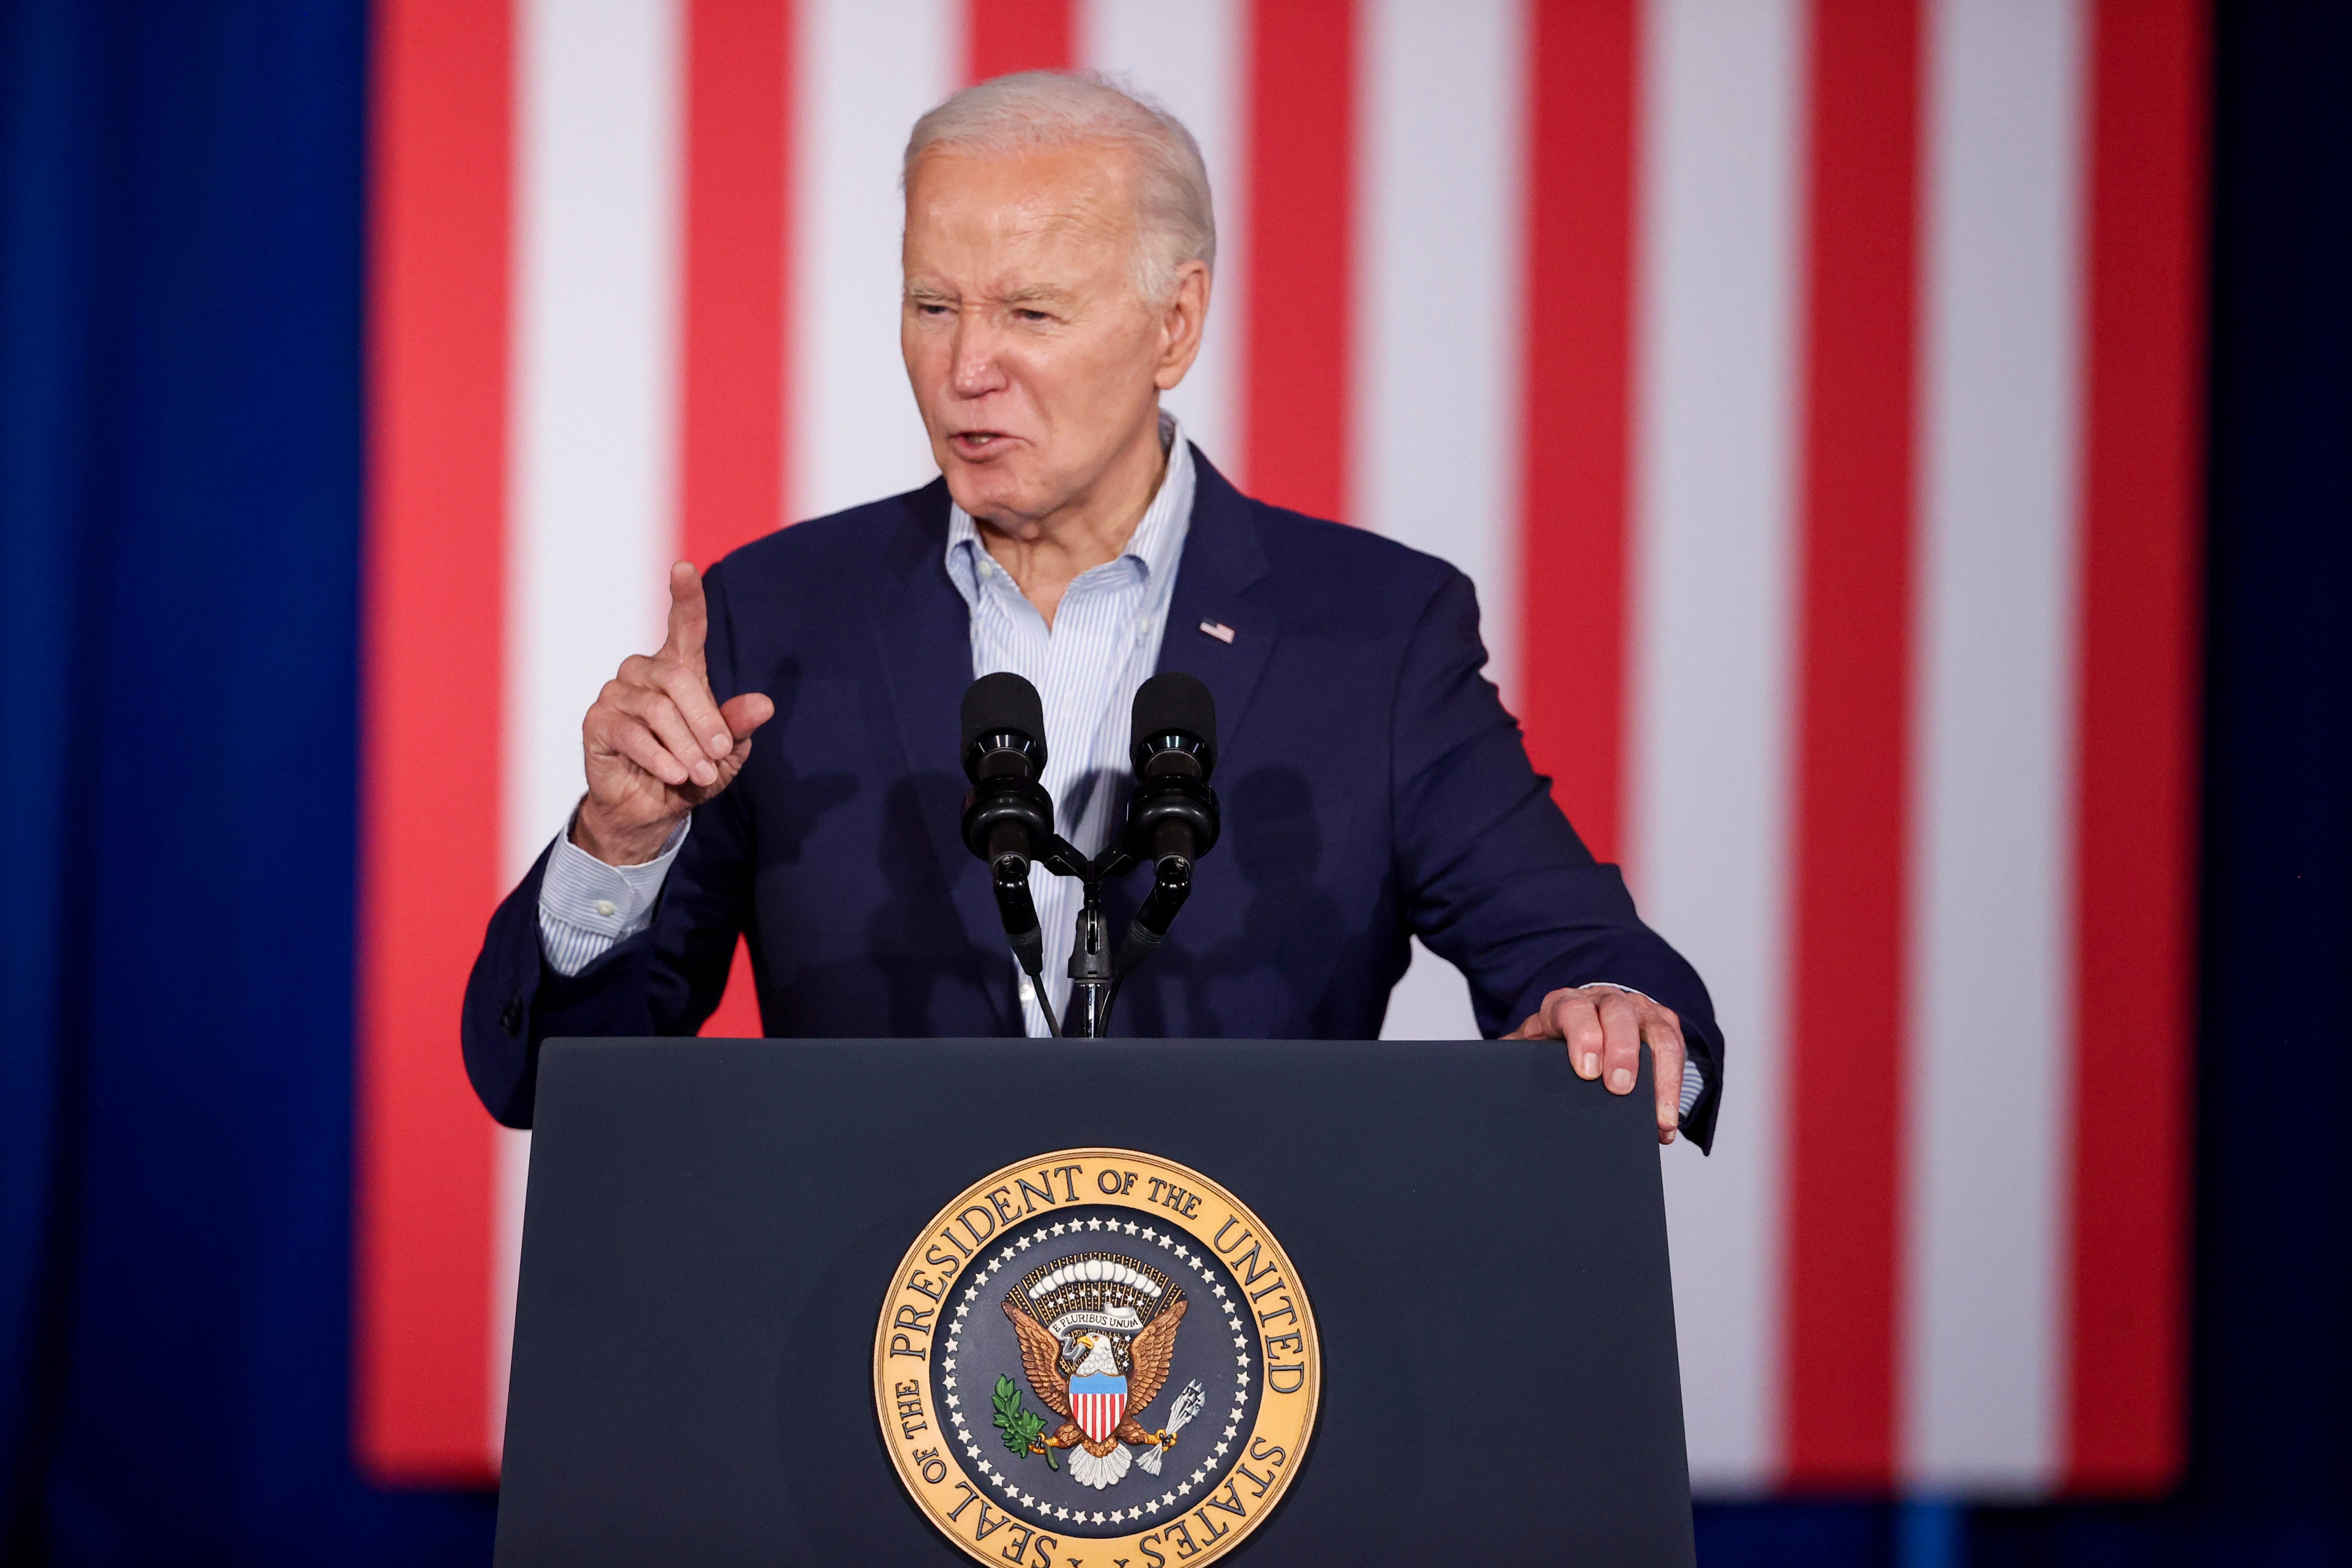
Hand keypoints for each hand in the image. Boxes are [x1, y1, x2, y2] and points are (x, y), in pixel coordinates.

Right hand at [574, 561, 774, 865]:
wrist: (650, 810)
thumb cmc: (690, 772)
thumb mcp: (724, 753)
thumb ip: (739, 727)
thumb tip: (764, 704)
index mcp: (678, 669)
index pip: (683, 625)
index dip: (685, 596)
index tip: (683, 567)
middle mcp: (643, 672)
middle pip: (677, 679)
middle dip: (705, 720)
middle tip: (719, 755)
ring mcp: (615, 694)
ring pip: (656, 709)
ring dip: (685, 745)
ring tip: (700, 773)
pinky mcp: (596, 722)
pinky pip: (631, 733)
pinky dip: (659, 757)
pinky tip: (673, 774)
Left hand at [1506, 985, 1687, 1144]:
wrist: (1580, 1028)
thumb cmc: (1551, 1045)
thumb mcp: (1528, 1048)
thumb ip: (1512, 1059)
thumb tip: (1485, 1083)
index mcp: (1565, 1004)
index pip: (1574, 1011)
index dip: (1583, 1037)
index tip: (1586, 1071)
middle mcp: (1605, 1000)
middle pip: (1619, 1015)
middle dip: (1623, 1052)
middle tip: (1620, 1088)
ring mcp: (1638, 1010)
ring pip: (1659, 1032)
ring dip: (1661, 1076)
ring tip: (1658, 1120)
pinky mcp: (1662, 1026)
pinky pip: (1676, 1050)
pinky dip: (1675, 1087)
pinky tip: (1665, 1123)